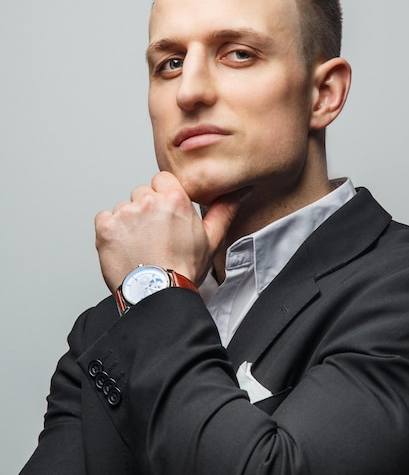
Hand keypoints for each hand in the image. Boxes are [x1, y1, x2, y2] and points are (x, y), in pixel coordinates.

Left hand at [95, 171, 244, 292]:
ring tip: (140, 245)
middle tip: (154, 234)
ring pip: (124, 207)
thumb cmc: (183, 270)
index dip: (163, 197)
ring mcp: (125, 213)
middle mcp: (148, 201)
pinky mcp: (106, 227)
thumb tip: (239, 192)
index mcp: (174, 199)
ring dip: (129, 222)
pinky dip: (111, 231)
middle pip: (142, 193)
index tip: (165, 214)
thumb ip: (224, 210)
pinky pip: (104, 219)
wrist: (157, 294)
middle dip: (146, 210)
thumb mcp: (212, 239)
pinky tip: (124, 247)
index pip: (162, 179)